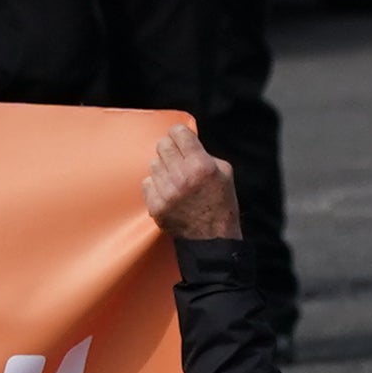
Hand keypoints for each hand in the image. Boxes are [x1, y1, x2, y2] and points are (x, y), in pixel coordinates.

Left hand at [138, 123, 239, 242]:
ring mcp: (166, 192)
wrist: (212, 240)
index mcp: (201, 165)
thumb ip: (204, 153)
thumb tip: (185, 141)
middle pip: (162, 145)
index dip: (180, 134)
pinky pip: (147, 182)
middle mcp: (181, 177)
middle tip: (178, 159)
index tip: (182, 139)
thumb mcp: (224, 172)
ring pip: (153, 163)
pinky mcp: (156, 206)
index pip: (178, 132)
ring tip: (176, 179)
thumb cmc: (221, 204)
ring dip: (163, 168)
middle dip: (170, 148)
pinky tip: (169, 192)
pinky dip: (156, 185)